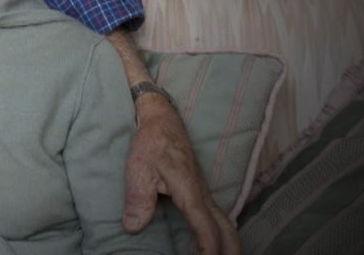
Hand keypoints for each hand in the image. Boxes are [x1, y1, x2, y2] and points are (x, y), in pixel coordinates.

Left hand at [123, 93, 240, 254]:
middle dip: (230, 250)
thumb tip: (133, 227)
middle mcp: (203, 195)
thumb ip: (138, 199)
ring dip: (230, 244)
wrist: (162, 121)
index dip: (208, 249)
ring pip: (227, 223)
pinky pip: (219, 218)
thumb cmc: (151, 144)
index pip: (205, 227)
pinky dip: (223, 234)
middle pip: (227, 229)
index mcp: (190, 191)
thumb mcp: (138, 170)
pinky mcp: (201, 192)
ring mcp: (205, 193)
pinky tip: (216, 243)